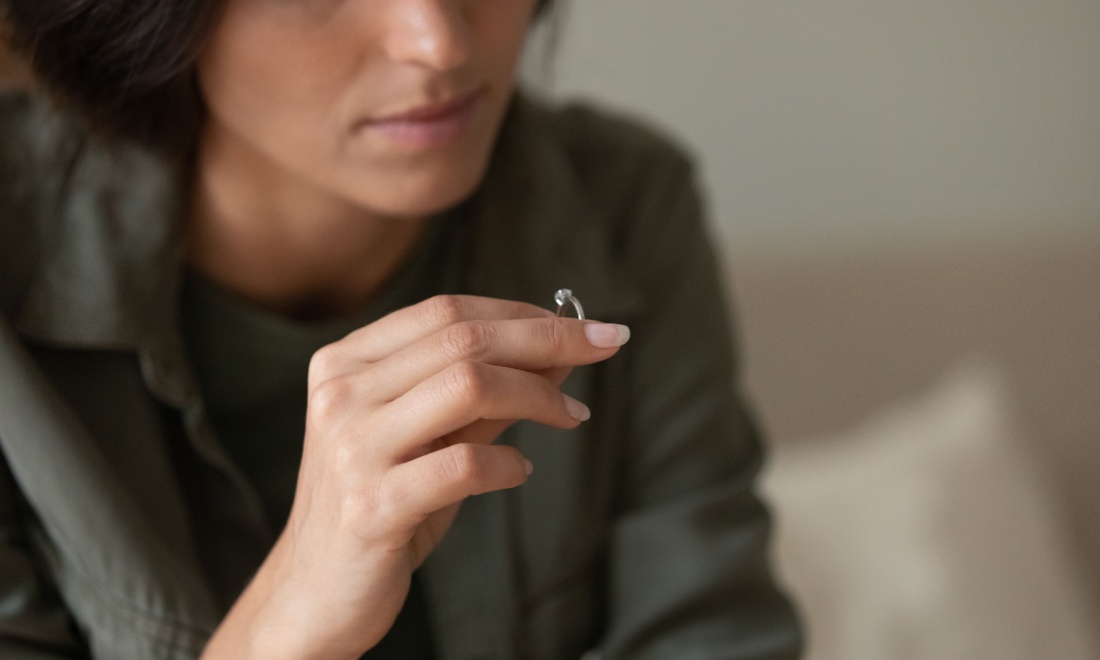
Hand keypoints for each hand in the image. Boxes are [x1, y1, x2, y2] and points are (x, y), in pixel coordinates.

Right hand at [202, 295, 629, 658]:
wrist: (316, 592)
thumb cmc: (383, 504)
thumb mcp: (431, 436)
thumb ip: (486, 392)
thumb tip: (561, 352)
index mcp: (346, 363)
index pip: (446, 311)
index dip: (524, 311)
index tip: (585, 324)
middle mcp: (342, 395)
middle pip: (463, 339)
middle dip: (548, 338)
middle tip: (606, 344)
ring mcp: (352, 449)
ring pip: (467, 386)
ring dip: (538, 395)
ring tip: (572, 416)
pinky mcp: (371, 505)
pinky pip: (464, 464)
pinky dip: (508, 463)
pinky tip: (520, 470)